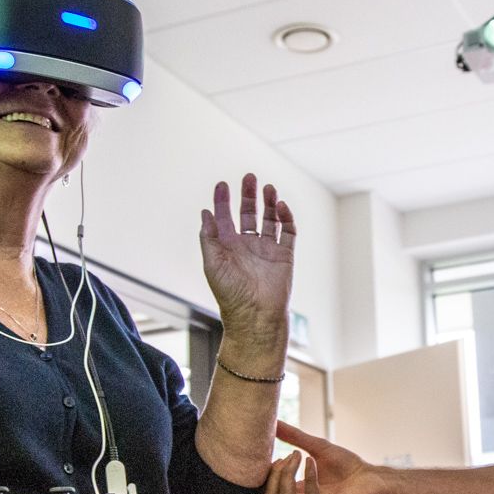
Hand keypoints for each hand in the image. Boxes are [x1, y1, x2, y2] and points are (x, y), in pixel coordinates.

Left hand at [200, 174, 295, 342]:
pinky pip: (288, 232)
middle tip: (249, 178)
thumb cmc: (231, 295)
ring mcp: (267, 249)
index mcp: (228, 247)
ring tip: (268, 188)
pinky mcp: (284, 255)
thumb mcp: (212, 264)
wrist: (256, 316)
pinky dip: (286, 218)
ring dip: (268, 203)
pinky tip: (281, 207)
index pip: (225, 218)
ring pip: (269, 219)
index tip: (222, 185)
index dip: (223, 201)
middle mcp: (247, 246)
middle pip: (249, 214)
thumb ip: (209, 237)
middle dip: (248, 196)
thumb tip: (205, 213)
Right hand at [262, 421, 383, 493]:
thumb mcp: (315, 447)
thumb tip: (273, 422)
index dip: (264, 472)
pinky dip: (308, 477)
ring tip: (299, 456)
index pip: (264, 491)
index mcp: (294, 493)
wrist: (373, 478)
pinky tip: (312, 461)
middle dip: (274, 473)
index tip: (274, 453)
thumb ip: (293, 438)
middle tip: (290, 455)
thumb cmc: (347, 466)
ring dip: (287, 474)